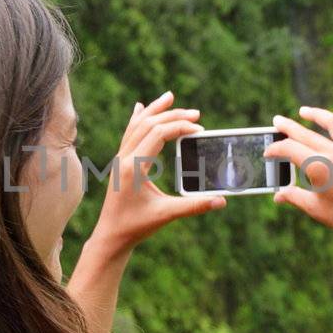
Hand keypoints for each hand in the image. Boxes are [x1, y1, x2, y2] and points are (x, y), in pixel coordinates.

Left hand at [89, 90, 223, 253]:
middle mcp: (124, 158)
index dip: (180, 127)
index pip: (158, 134)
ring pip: (136, 125)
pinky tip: (140, 108)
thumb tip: (222, 201)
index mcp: (134, 167)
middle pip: (148, 124)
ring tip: (170, 97)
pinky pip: (129, 133)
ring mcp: (120, 158)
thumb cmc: (136, 226)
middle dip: (172, 115)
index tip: (199, 129)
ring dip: (154, 110)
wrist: (110, 235)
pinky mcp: (121, 162)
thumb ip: (194, 206)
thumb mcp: (166, 215)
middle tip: (196, 114)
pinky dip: (138, 118)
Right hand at [265, 106, 332, 242]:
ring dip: (317, 114)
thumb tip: (278, 195)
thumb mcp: (314, 208)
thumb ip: (294, 196)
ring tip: (304, 111)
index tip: (268, 152)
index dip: (275, 149)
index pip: (290, 150)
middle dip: (288, 127)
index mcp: (319, 167)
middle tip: (277, 121)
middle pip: (306, 134)